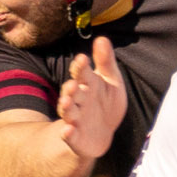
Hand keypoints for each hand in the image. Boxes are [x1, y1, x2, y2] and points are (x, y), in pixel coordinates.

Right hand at [55, 36, 125, 161]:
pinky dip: (68, 133)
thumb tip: (102, 38)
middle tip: (72, 84)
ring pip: (68, 111)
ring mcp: (75, 119)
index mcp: (88, 85)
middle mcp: (79, 100)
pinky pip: (70, 136)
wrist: (100, 134)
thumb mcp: (110, 81)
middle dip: (71, 88)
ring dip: (65, 107)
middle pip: (73, 93)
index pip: (82, 74)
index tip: (83, 59)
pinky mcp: (75, 138)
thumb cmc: (105, 102)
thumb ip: (106, 62)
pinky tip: (68, 130)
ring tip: (65, 102)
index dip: (81, 67)